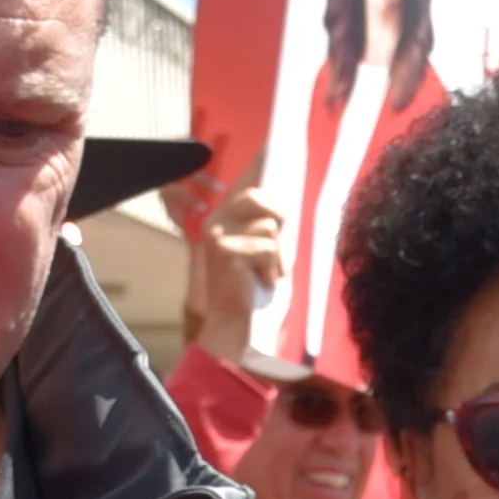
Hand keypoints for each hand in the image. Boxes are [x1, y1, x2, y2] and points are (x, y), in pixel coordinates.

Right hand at [180, 184, 293, 329]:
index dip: (265, 188)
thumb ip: (262, 228)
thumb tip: (283, 207)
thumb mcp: (255, 252)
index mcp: (219, 221)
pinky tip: (263, 282)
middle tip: (277, 248)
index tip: (274, 175)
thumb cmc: (250, 290)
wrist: (232, 323)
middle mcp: (214, 224)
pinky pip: (268, 248)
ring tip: (268, 273)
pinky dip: (272, 268)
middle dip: (277, 219)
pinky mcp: (228, 252)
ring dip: (277, 255)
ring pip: (268, 227)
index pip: (246, 192)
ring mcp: (219, 236)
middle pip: (256, 197)